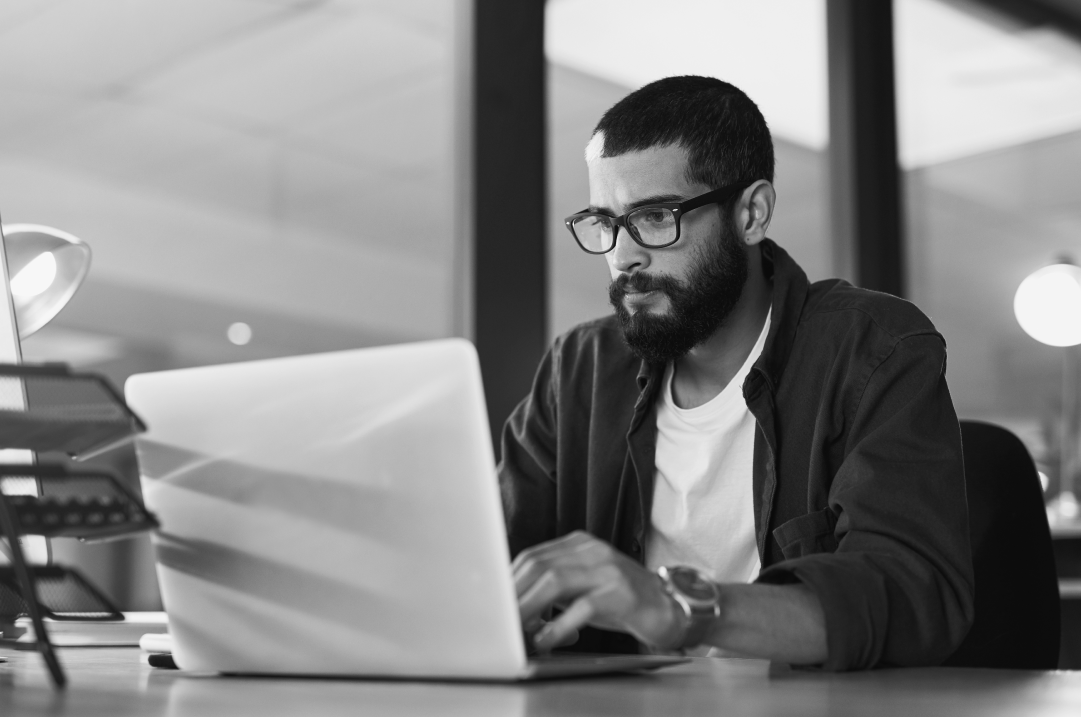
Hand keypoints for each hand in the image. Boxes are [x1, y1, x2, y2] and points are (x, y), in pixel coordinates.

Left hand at [513, 531, 683, 651]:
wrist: (668, 607)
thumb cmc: (620, 600)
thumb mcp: (584, 586)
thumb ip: (554, 589)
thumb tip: (515, 607)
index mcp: (579, 545)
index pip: (533, 556)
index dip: (510, 582)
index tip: (496, 605)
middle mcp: (592, 551)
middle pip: (539, 566)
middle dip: (514, 596)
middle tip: (501, 622)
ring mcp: (607, 569)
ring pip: (555, 581)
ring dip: (530, 609)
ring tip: (518, 631)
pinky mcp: (620, 593)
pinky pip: (582, 607)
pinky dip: (558, 626)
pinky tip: (547, 640)